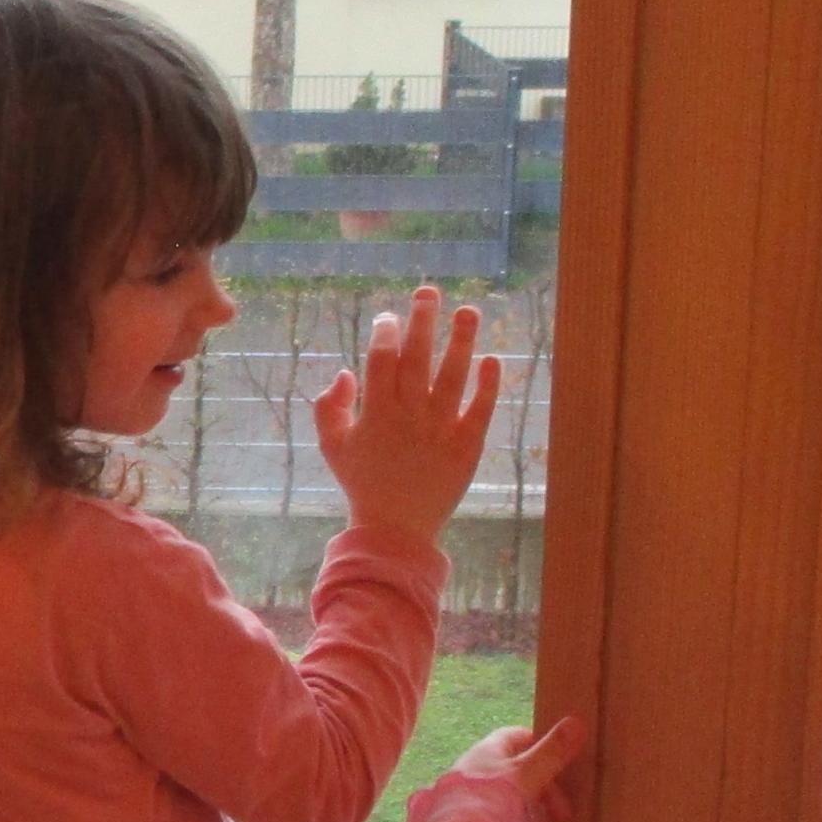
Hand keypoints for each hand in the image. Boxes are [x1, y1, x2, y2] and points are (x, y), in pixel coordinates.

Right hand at [311, 285, 501, 546]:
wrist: (396, 529)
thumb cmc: (362, 483)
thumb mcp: (332, 446)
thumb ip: (328, 406)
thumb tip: (345, 371)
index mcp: (376, 411)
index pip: (381, 358)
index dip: (385, 331)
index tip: (388, 316)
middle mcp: (410, 414)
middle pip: (419, 356)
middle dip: (423, 320)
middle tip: (429, 292)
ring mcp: (441, 428)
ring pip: (454, 375)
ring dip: (462, 340)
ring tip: (469, 311)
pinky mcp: (468, 445)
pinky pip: (482, 408)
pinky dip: (488, 383)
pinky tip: (493, 358)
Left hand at [451, 714, 588, 821]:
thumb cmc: (494, 800)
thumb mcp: (528, 774)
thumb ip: (552, 753)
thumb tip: (576, 720)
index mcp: (487, 753)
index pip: (516, 738)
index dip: (541, 745)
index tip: (564, 760)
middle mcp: (479, 775)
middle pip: (523, 778)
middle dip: (550, 798)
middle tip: (565, 815)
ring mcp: (476, 803)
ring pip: (519, 810)